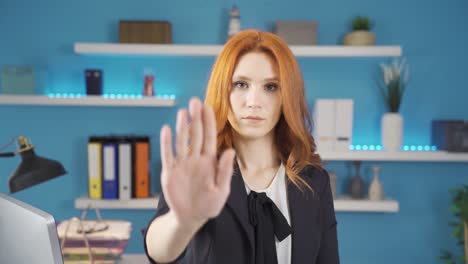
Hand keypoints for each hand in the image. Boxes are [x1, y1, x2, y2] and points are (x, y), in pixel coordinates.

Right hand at [159, 97, 235, 226]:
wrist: (191, 218)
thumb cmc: (209, 205)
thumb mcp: (221, 190)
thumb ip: (224, 171)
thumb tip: (230, 151)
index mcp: (209, 162)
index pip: (209, 138)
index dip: (208, 122)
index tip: (208, 107)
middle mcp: (195, 159)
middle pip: (195, 135)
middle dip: (196, 119)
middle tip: (195, 102)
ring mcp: (182, 165)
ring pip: (182, 142)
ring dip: (182, 127)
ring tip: (183, 112)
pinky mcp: (170, 172)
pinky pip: (168, 155)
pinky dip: (167, 143)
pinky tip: (167, 130)